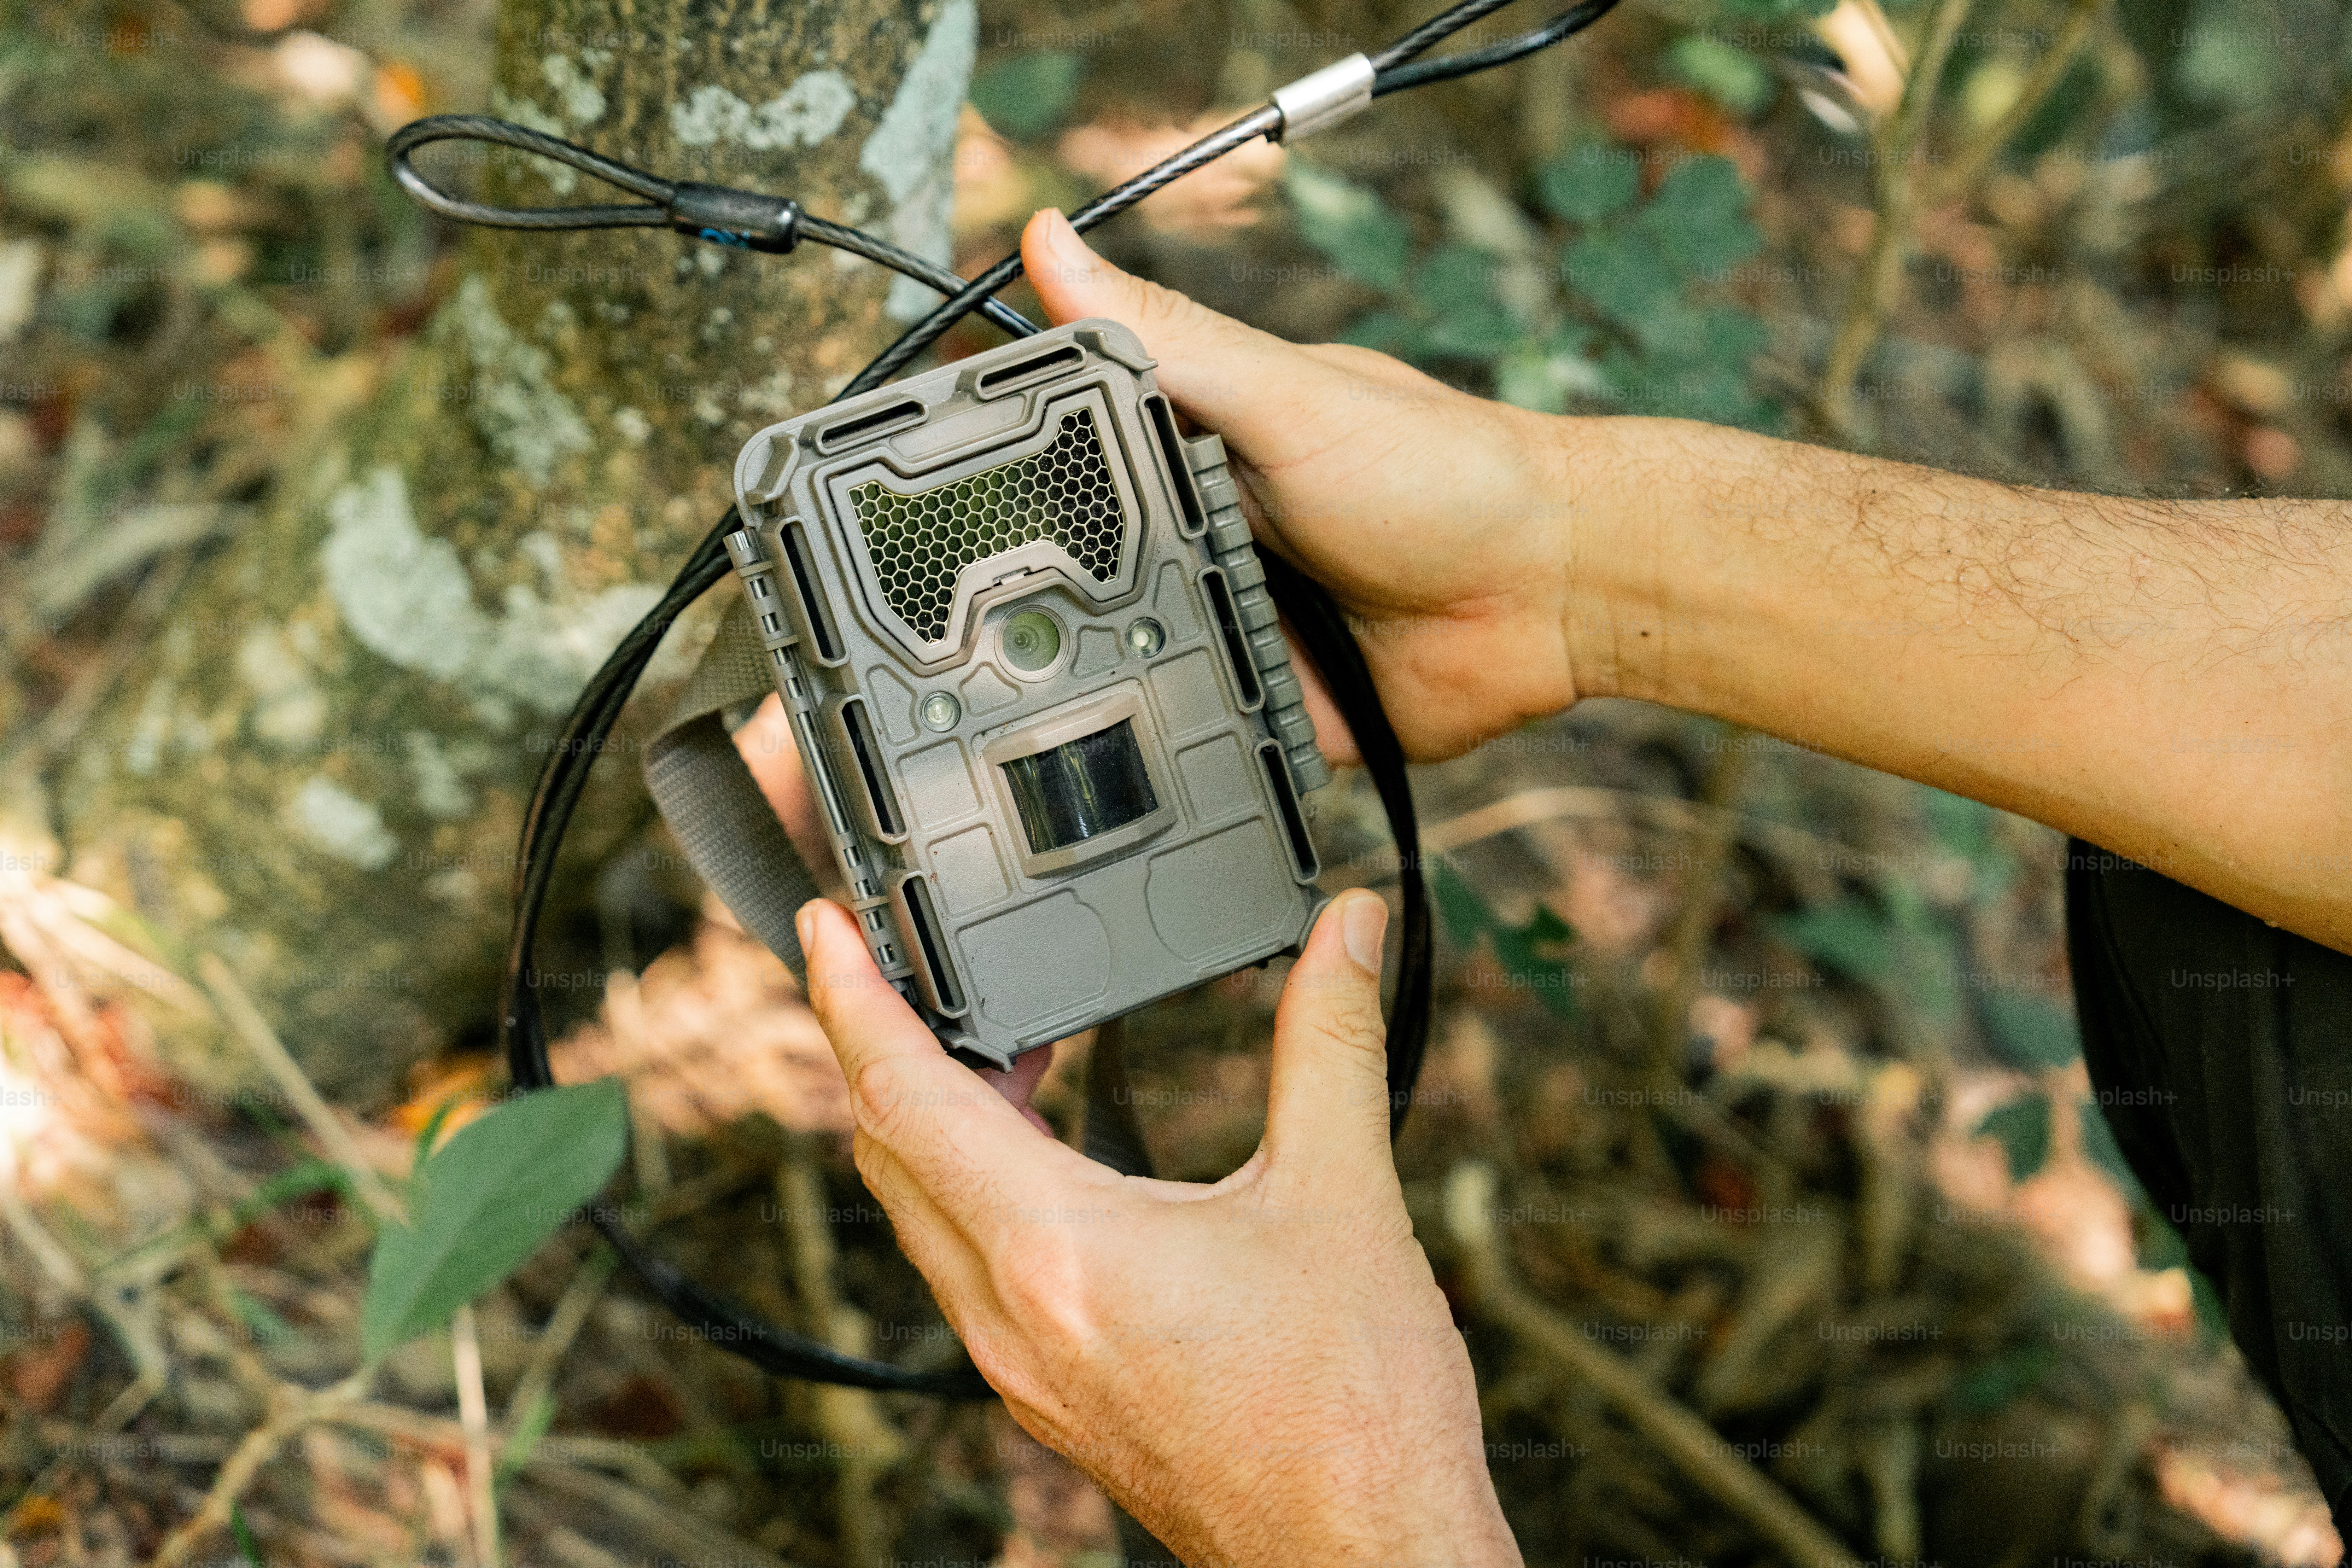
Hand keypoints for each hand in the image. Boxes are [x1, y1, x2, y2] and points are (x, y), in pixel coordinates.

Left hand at [799, 888, 1521, 1566]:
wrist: (1363, 1557)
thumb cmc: (1351, 1415)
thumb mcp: (1345, 1198)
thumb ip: (1331, 1043)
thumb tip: (1346, 928)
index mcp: (1058, 1251)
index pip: (901, 1096)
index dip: (851, 997)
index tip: (824, 930)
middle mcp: (1012, 1316)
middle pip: (890, 1154)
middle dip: (887, 1048)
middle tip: (920, 976)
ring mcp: (1023, 1367)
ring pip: (925, 1219)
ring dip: (939, 1123)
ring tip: (1005, 1054)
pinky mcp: (1051, 1399)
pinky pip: (967, 1273)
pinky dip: (977, 1192)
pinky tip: (1048, 1164)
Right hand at [1022, 208, 1611, 763]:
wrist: (1551, 591)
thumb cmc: (1440, 471)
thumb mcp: (1287, 395)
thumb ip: (1168, 341)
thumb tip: (1049, 242)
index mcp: (1195, 451)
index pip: (1068, 456)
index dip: (1000, 474)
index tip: (926, 496)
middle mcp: (1207, 538)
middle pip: (1083, 573)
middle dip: (1038, 602)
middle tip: (963, 629)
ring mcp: (1236, 626)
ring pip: (1130, 662)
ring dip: (1102, 680)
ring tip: (1038, 699)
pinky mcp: (1269, 706)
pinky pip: (1200, 734)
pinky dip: (1178, 741)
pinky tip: (1140, 750)